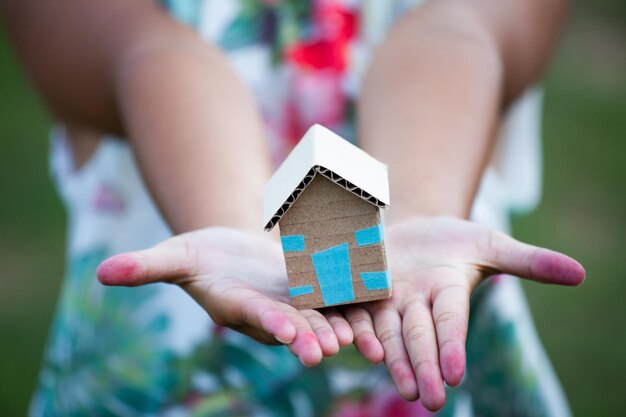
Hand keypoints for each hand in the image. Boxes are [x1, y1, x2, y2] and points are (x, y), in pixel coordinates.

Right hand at [96, 227, 353, 365]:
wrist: (234, 251)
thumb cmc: (200, 255)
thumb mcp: (175, 255)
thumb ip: (146, 267)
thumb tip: (100, 273)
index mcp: (238, 305)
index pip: (254, 317)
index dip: (270, 324)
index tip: (286, 332)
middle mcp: (270, 311)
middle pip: (293, 326)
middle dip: (309, 336)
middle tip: (329, 348)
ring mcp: (295, 303)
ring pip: (322, 318)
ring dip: (341, 328)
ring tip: (363, 340)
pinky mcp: (314, 290)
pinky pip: (338, 297)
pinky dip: (356, 302)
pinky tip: (379, 302)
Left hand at [338, 216, 584, 410]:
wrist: (414, 230)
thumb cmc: (458, 241)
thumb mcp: (491, 243)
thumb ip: (528, 261)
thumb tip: (580, 273)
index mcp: (448, 293)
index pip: (451, 324)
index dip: (453, 347)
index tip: (454, 373)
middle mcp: (418, 303)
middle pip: (419, 336)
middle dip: (422, 366)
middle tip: (428, 400)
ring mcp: (389, 298)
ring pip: (386, 330)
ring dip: (388, 356)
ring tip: (392, 382)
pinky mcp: (364, 290)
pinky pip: (355, 307)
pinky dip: (350, 323)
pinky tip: (344, 339)